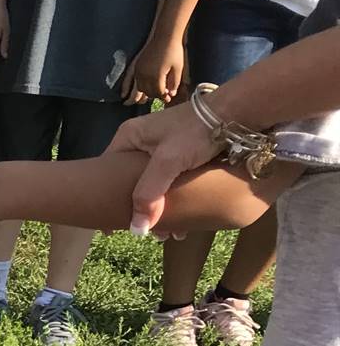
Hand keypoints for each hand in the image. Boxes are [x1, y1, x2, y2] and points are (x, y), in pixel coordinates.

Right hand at [104, 103, 220, 235]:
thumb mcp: (168, 162)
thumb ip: (148, 195)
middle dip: (139, 211)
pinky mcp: (183, 153)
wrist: (240, 111)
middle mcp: (142, 142)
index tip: (108, 227)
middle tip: (146, 233)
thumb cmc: (197, 130)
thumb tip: (136, 231)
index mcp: (129, 137)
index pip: (106, 172)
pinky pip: (170, 183)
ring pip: (153, 186)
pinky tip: (184, 218)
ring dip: (160, 210)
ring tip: (170, 233)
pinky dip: (174, 201)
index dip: (106, 200)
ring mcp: (163, 147)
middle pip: (131, 183)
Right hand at [122, 32, 183, 104]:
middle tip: (162, 95)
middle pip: (148, 92)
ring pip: (139, 89)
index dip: (163, 96)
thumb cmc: (173, 50)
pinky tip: (126, 94)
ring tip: (151, 94)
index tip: (168, 98)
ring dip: (144, 93)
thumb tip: (171, 94)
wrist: (165, 35)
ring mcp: (139, 70)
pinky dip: (130, 88)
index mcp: (157, 76)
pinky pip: (130, 81)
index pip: (158, 93)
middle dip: (155, 95)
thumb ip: (174, 83)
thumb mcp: (178, 68)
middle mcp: (145, 75)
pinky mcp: (136, 66)